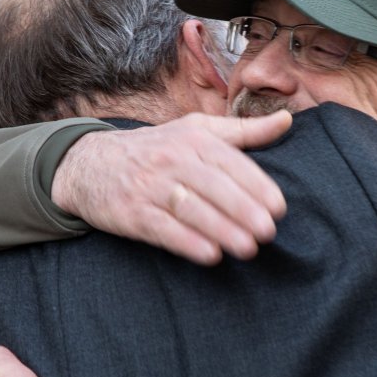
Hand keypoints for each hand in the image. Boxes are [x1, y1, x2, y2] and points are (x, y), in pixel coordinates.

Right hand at [51, 111, 290, 265]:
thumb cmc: (156, 148)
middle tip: (268, 232)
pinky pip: (161, 228)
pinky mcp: (131, 212)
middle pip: (213, 186)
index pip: (230, 162)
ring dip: (221, 229)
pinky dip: (186, 242)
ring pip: (190, 208)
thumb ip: (243, 131)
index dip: (256, 185)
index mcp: (193, 139)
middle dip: (243, 210)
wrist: (89, 163)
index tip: (279, 208)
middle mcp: (171, 160)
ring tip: (248, 248)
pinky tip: (210, 255)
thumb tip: (287, 121)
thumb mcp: (196, 131)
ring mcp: (149, 186)